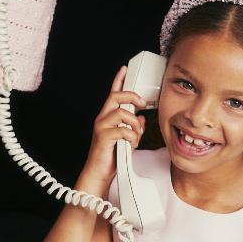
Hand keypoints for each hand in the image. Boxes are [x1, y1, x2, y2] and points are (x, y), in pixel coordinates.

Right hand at [80, 67, 147, 186]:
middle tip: (142, 104)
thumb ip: (133, 126)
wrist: (99, 173)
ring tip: (136, 135)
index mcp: (107, 116)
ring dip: (135, 124)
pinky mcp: (103, 137)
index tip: (124, 68)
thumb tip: (142, 119)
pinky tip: (132, 144)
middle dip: (132, 97)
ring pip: (121, 113)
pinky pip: (123, 130)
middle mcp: (102, 118)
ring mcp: (101, 127)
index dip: (118, 80)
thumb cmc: (111, 155)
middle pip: (115, 96)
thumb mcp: (126, 138)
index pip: (112, 93)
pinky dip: (132, 137)